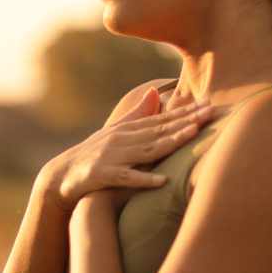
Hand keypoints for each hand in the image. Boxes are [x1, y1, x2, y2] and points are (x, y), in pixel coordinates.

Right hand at [40, 88, 211, 212]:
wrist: (60, 176)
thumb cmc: (92, 155)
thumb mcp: (115, 132)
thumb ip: (137, 114)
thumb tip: (156, 91)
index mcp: (127, 130)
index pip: (161, 119)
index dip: (186, 112)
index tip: (209, 104)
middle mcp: (121, 139)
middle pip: (159, 130)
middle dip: (186, 121)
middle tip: (211, 112)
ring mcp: (112, 157)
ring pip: (146, 149)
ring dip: (170, 142)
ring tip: (193, 135)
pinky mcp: (102, 176)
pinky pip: (126, 178)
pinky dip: (143, 179)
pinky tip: (161, 180)